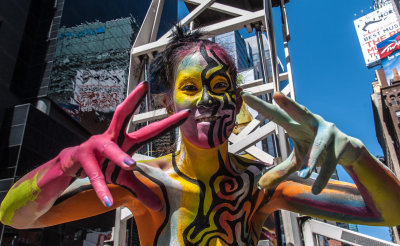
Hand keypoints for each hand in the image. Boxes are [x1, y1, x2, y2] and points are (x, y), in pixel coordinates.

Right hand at [58, 81, 188, 209]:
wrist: (70, 168)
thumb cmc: (102, 166)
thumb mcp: (123, 178)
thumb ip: (141, 190)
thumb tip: (160, 207)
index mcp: (125, 140)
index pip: (149, 129)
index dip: (167, 123)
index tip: (185, 113)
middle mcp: (111, 137)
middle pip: (122, 113)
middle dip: (133, 100)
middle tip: (144, 85)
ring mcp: (95, 145)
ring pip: (109, 148)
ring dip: (119, 156)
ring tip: (130, 166)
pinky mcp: (81, 157)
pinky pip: (93, 174)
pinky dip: (100, 187)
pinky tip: (108, 201)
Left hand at [241, 92, 362, 193]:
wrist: (348, 150)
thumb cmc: (315, 151)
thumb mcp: (297, 161)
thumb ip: (280, 171)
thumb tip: (261, 186)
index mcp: (296, 124)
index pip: (276, 114)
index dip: (261, 106)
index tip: (244, 95)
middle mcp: (311, 122)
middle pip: (299, 112)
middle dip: (289, 104)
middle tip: (276, 95)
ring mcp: (327, 131)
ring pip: (320, 143)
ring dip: (313, 159)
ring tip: (305, 174)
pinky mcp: (341, 144)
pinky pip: (331, 161)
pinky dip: (323, 176)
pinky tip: (316, 190)